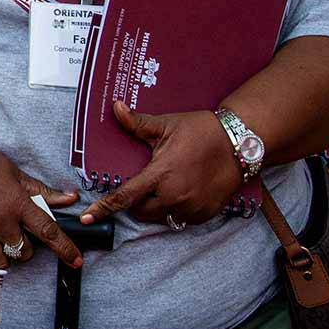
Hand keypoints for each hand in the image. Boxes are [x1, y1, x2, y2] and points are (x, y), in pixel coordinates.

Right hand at [0, 133, 84, 269]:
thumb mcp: (13, 172)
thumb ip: (41, 191)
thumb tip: (70, 198)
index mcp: (16, 202)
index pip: (48, 231)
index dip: (65, 248)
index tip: (75, 260)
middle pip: (24, 252)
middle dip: (25, 247)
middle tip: (15, 233)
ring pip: (0, 262)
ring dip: (3, 255)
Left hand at [77, 102, 242, 227]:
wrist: (240, 143)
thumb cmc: (202, 131)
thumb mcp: (167, 125)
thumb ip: (138, 124)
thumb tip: (116, 109)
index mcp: (160, 174)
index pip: (124, 196)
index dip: (103, 208)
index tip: (87, 218)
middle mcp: (174, 195)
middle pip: (141, 212)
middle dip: (136, 204)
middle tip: (144, 186)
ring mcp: (191, 207)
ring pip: (162, 217)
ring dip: (157, 208)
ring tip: (165, 188)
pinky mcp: (205, 214)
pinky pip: (182, 220)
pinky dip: (177, 211)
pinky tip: (182, 193)